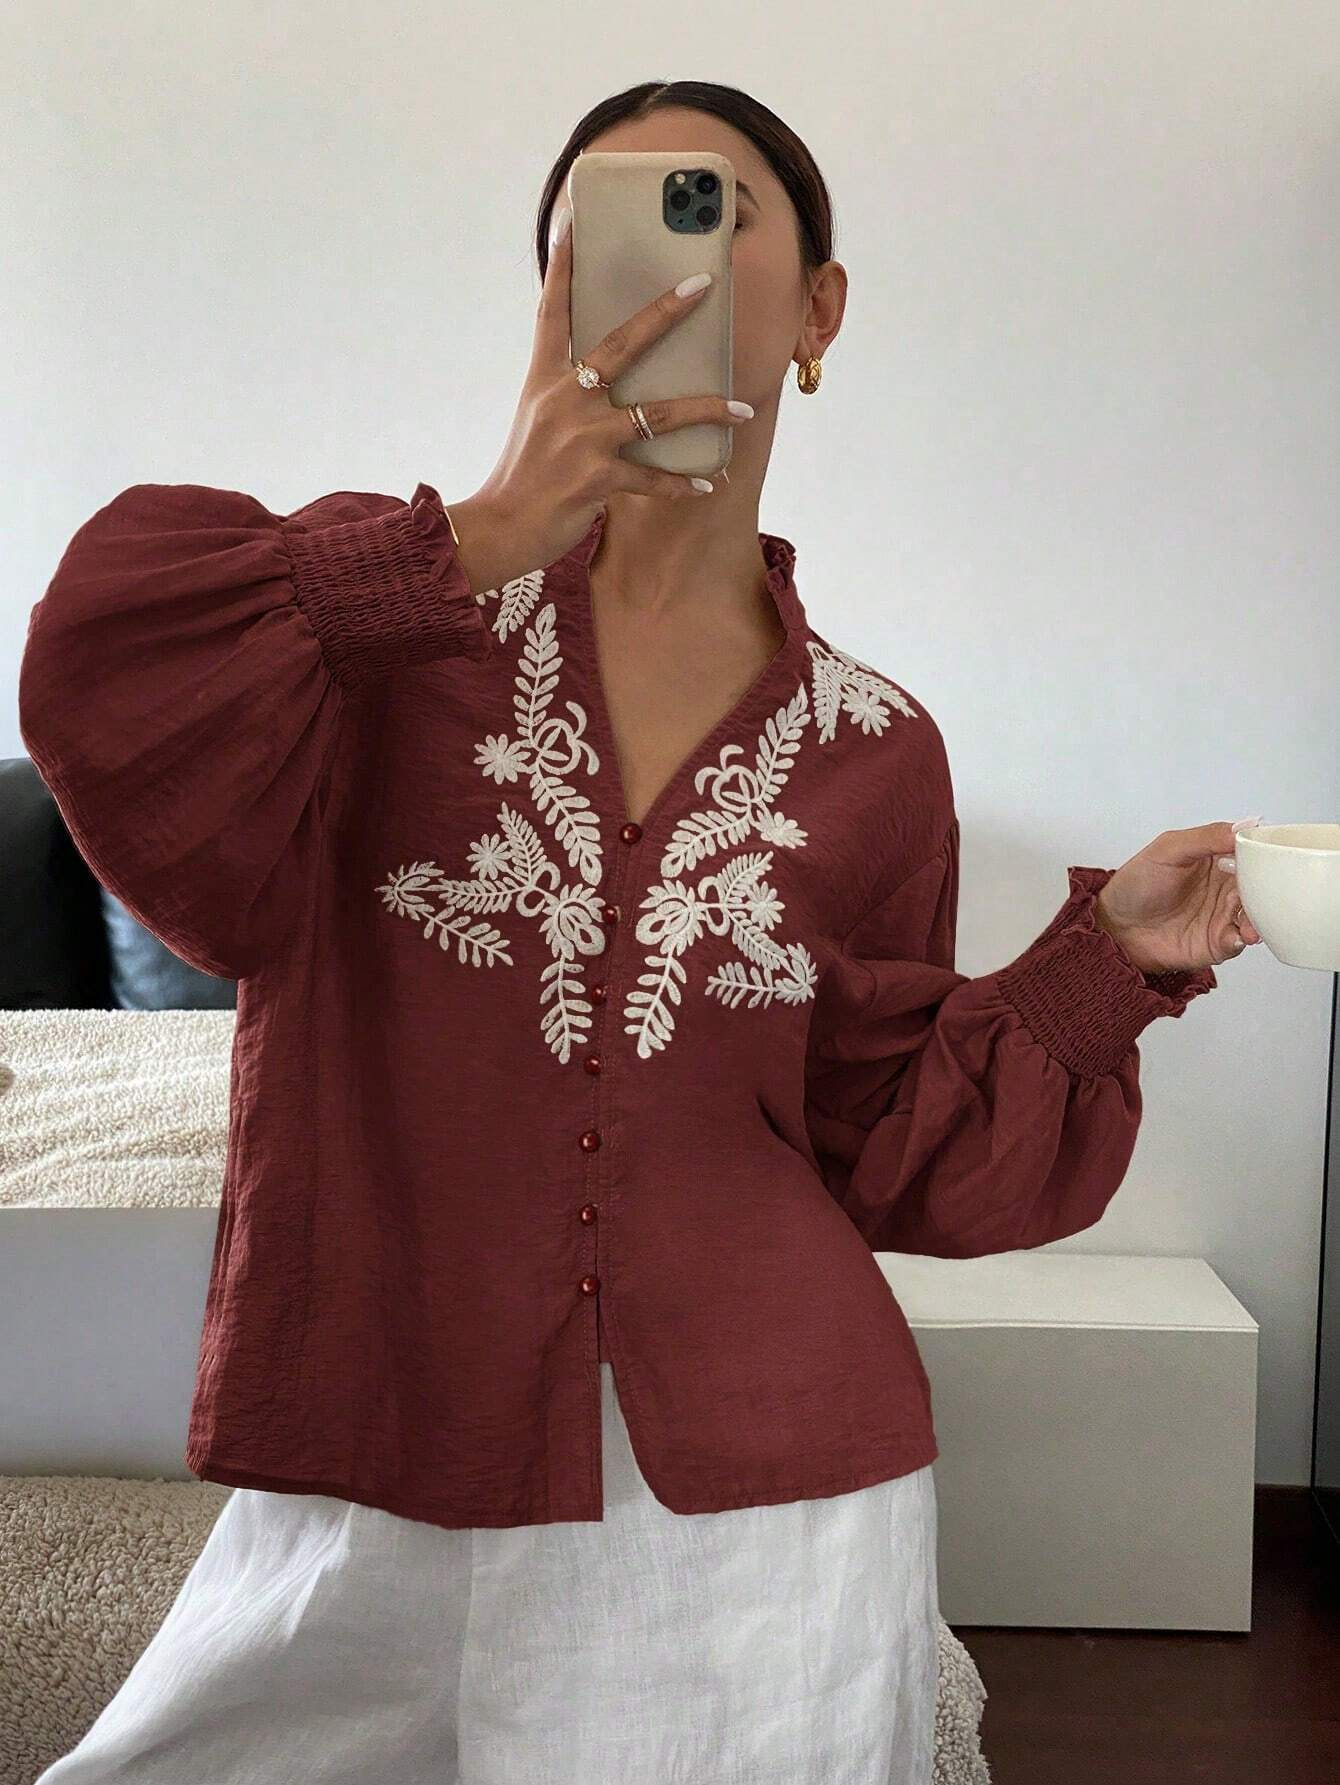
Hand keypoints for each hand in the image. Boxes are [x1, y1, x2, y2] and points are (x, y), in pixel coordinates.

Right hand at [450, 203, 752, 593]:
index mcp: (544, 379)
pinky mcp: (596, 479)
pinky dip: (682, 483)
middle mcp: (564, 399)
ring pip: (658, 414)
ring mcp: (581, 438)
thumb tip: (601, 377)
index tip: (572, 218)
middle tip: (703, 283)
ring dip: (707, 410)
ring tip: (742, 409)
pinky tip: (708, 484)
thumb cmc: (522, 475)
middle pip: (622, 343)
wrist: (498, 528)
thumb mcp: (536, 420)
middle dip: (665, 312)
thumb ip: (567, 394)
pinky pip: (652, 477)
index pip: (552, 310)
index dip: (563, 264)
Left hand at [1093, 821, 1262, 972]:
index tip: (1272, 856)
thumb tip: (1244, 827)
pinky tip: (1236, 937)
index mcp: (1218, 858)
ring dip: (1259, 919)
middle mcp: (1226, 887)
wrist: (1115, 926)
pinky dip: (1241, 939)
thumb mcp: (1167, 850)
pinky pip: (1238, 941)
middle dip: (1268, 890)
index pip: (1252, 853)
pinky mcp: (1218, 942)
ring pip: (1255, 915)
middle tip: (1267, 893)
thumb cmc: (1136, 885)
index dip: (1264, 854)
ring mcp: (1223, 915)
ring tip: (1252, 924)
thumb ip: (1205, 837)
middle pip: (1260, 886)